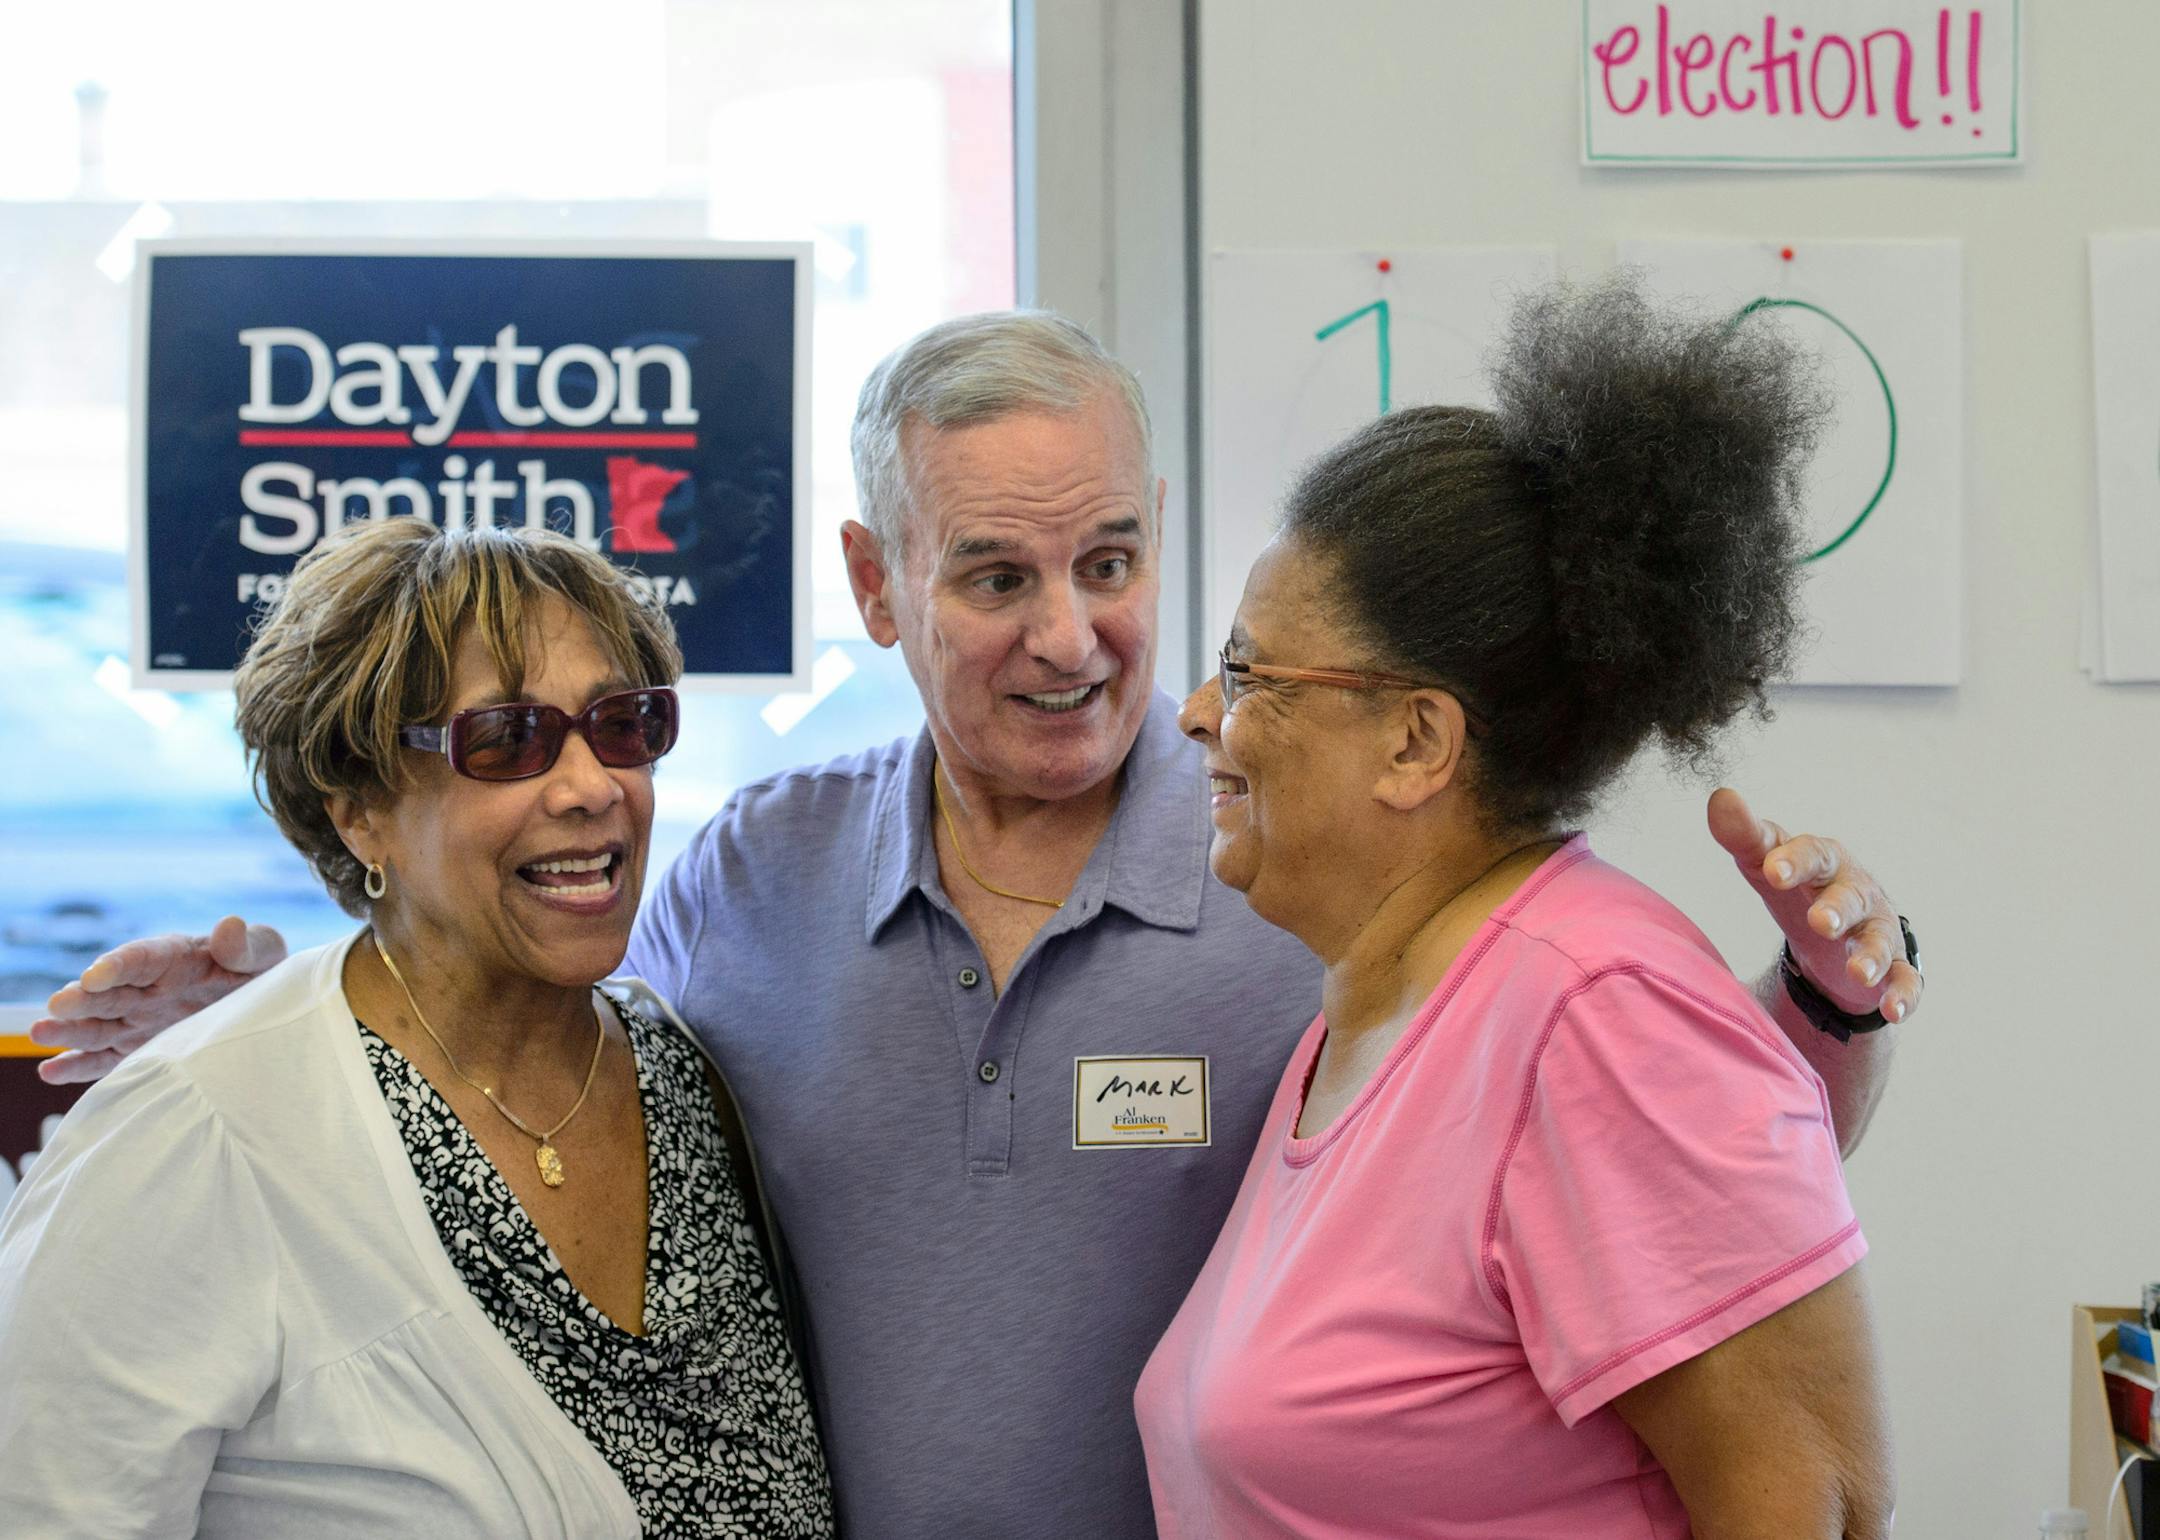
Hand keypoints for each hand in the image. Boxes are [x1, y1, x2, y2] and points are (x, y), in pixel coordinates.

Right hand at [29, 917, 287, 1084]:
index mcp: (175, 958)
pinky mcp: (138, 1047)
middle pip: (109, 992)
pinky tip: (50, 1070)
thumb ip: (247, 945)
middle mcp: (148, 988)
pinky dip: (78, 1064)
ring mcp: (139, 1019)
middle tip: (57, 1006)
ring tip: (40, 1033)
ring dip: (70, 1030)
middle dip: (82, 998)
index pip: (142, 958)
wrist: (267, 1005)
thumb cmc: (261, 971)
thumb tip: (229, 926)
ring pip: (98, 1025)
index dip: (119, 965)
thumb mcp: (265, 953)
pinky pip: (105, 1058)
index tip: (96, 975)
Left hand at [1707, 788, 1920, 1024]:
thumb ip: (1744, 836)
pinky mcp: (1893, 966)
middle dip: (1837, 908)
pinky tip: (1893, 1010)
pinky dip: (1902, 995)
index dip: (1794, 862)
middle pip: (1849, 896)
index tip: (1772, 872)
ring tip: (1858, 971)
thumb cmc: (1795, 887)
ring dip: (1870, 955)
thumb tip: (1721, 797)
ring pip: (1879, 940)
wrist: (1833, 930)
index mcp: (1824, 862)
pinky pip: (1904, 980)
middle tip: (1821, 921)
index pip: (1811, 855)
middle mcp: (1856, 891)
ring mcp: (1876, 929)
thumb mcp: (1766, 863)